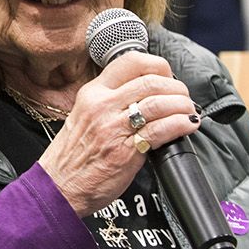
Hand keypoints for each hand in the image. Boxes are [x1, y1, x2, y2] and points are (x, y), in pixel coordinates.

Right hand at [37, 51, 200, 216]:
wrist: (59, 185)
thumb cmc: (73, 155)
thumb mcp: (85, 115)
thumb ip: (111, 102)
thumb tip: (146, 96)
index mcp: (92, 93)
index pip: (130, 62)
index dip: (158, 65)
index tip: (168, 76)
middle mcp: (102, 105)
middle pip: (150, 81)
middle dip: (176, 87)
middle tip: (183, 97)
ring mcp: (113, 127)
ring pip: (158, 103)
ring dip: (182, 105)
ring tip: (189, 112)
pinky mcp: (126, 150)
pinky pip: (160, 130)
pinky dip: (180, 124)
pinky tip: (187, 126)